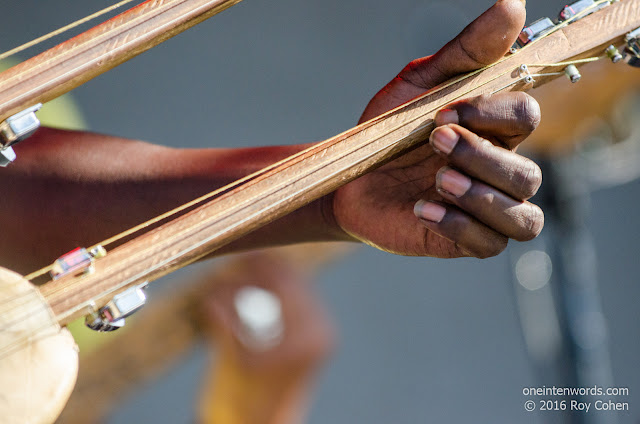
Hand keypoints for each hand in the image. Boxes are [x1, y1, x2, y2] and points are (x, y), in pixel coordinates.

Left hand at [332, 0, 543, 257]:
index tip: (444, 110)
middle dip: (482, 157)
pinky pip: (488, 244)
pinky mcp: (464, 241)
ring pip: (523, 218)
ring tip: (436, 180)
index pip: (526, 118)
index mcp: (493, 130)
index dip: (493, 114)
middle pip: (528, 175)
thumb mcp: (419, 84)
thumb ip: (466, 51)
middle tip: (434, 140)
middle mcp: (498, 172)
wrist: (349, 179)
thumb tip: (514, 5)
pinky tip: (422, 209)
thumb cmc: (386, 131)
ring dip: (482, 197)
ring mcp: (484, 210)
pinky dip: (458, 226)